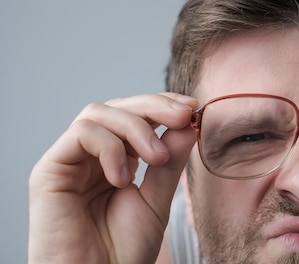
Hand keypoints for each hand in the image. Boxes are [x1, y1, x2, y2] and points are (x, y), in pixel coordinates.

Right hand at [28, 93, 198, 263]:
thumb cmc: (122, 251)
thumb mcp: (157, 200)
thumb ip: (170, 161)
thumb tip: (188, 122)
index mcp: (117, 159)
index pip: (136, 115)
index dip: (163, 104)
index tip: (193, 109)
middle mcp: (91, 156)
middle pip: (118, 106)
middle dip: (155, 105)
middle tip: (183, 116)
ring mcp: (70, 161)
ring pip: (98, 112)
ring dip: (136, 128)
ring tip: (156, 160)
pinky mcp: (49, 171)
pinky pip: (81, 133)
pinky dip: (111, 147)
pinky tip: (122, 178)